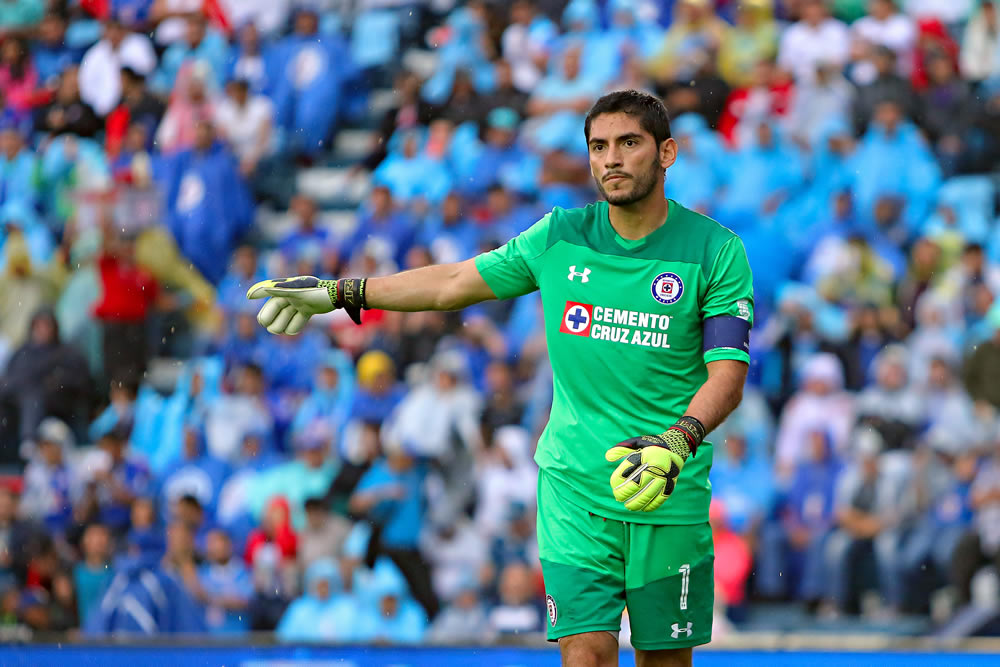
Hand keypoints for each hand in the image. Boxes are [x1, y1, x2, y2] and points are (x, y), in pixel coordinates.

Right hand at [247, 275, 366, 333]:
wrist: (337, 296)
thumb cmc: (317, 291)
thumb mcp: (298, 291)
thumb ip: (281, 291)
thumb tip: (265, 289)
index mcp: (287, 288)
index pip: (268, 290)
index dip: (258, 292)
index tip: (249, 296)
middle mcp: (291, 295)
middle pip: (273, 309)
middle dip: (270, 319)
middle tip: (269, 326)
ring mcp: (299, 303)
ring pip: (284, 317)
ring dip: (282, 325)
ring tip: (283, 330)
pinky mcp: (307, 310)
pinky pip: (296, 321)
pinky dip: (294, 326)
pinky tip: (293, 329)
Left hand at [605, 417, 704, 511]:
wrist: (676, 447)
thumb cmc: (651, 446)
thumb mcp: (636, 442)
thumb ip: (621, 449)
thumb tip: (607, 457)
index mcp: (646, 455)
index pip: (628, 469)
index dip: (618, 478)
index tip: (613, 484)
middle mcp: (656, 467)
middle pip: (637, 484)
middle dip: (625, 493)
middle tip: (618, 497)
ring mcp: (665, 478)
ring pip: (648, 494)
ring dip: (636, 503)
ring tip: (627, 506)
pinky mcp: (670, 485)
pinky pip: (660, 499)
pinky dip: (650, 506)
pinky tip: (642, 508)